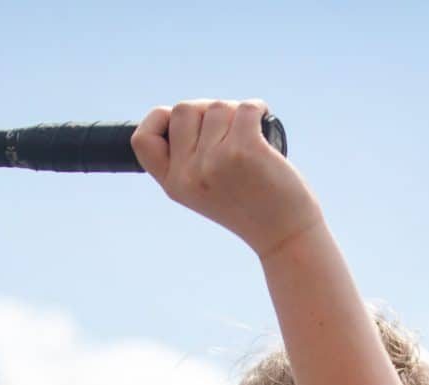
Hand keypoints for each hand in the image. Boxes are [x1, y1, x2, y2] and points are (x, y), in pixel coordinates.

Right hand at [132, 99, 323, 258]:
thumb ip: (188, 159)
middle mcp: (189, 175)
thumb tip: (190, 108)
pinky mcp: (245, 151)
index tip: (182, 122)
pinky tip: (264, 120)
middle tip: (229, 130)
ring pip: (217, 106)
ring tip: (251, 139)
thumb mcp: (204, 189)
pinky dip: (257, 108)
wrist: (285, 234)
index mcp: (173, 185)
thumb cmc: (250, 205)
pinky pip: (246, 107)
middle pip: (184, 109)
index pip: (143, 139)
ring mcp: (215, 162)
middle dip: (207, 110)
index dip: (159, 119)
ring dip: (236, 113)